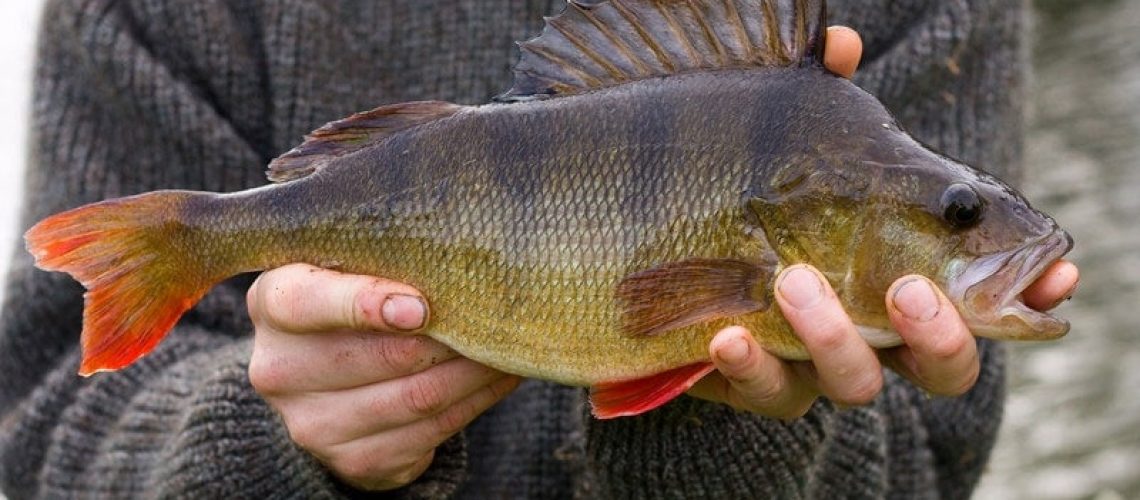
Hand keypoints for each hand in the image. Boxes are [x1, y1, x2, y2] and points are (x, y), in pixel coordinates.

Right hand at [247, 264, 519, 490]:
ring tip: (507, 342)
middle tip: (494, 312)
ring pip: (417, 396)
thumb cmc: (350, 305)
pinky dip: (476, 400)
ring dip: (474, 369)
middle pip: (381, 354)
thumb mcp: (344, 271)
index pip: (307, 302)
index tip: (421, 306)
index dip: (366, 304)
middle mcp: (279, 369)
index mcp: (272, 305)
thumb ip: (379, 260)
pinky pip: (433, 430)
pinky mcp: (355, 460)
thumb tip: (456, 255)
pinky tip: (498, 375)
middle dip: (449, 333)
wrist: (330, 388)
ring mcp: (312, 424)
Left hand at [688, 27, 1081, 417]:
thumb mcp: (789, 145)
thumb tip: (837, 45)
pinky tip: (729, 335)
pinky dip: (753, 368)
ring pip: (855, 381)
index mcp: (906, 278)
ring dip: (833, 334)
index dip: (1029, 297)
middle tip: (907, 288)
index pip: (985, 302)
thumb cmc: (755, 194)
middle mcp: (875, 331)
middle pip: (944, 366)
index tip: (1056, 277)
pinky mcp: (756, 380)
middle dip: (939, 334)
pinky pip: (767, 394)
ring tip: (793, 280)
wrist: (675, 254)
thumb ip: (822, 103)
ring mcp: (817, 362)